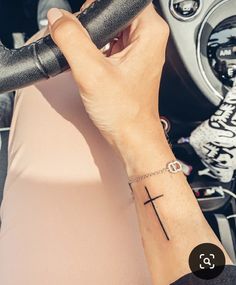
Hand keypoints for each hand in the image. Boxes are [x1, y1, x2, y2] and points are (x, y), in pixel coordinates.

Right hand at [47, 2, 168, 167]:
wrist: (131, 137)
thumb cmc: (125, 113)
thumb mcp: (92, 72)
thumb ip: (71, 39)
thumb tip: (58, 19)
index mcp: (150, 32)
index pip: (119, 1)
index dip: (96, 9)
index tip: (86, 29)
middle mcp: (148, 39)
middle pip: (112, 13)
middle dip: (92, 28)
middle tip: (87, 51)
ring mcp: (139, 51)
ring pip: (109, 29)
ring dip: (93, 41)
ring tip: (93, 63)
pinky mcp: (129, 63)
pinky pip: (109, 45)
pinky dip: (96, 52)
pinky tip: (94, 67)